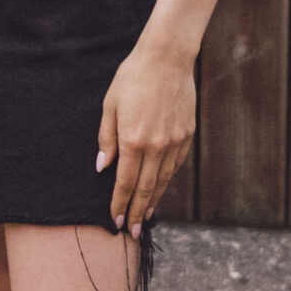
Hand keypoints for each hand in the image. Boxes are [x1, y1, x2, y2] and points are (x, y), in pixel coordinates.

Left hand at [96, 35, 194, 234]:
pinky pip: (175, 165)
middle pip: (145, 188)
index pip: (124, 182)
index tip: (115, 221)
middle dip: (136, 212)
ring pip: (163, 180)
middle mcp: (156, 146)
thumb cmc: (132, 78)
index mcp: (133, 140)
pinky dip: (167, 181)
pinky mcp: (187, 135)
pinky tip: (160, 189)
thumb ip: (107, 138)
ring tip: (144, 217)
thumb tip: (103, 167)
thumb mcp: (110, 105)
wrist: (167, 59)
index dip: (118, 203)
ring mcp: (174, 142)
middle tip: (131, 232)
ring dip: (152, 201)